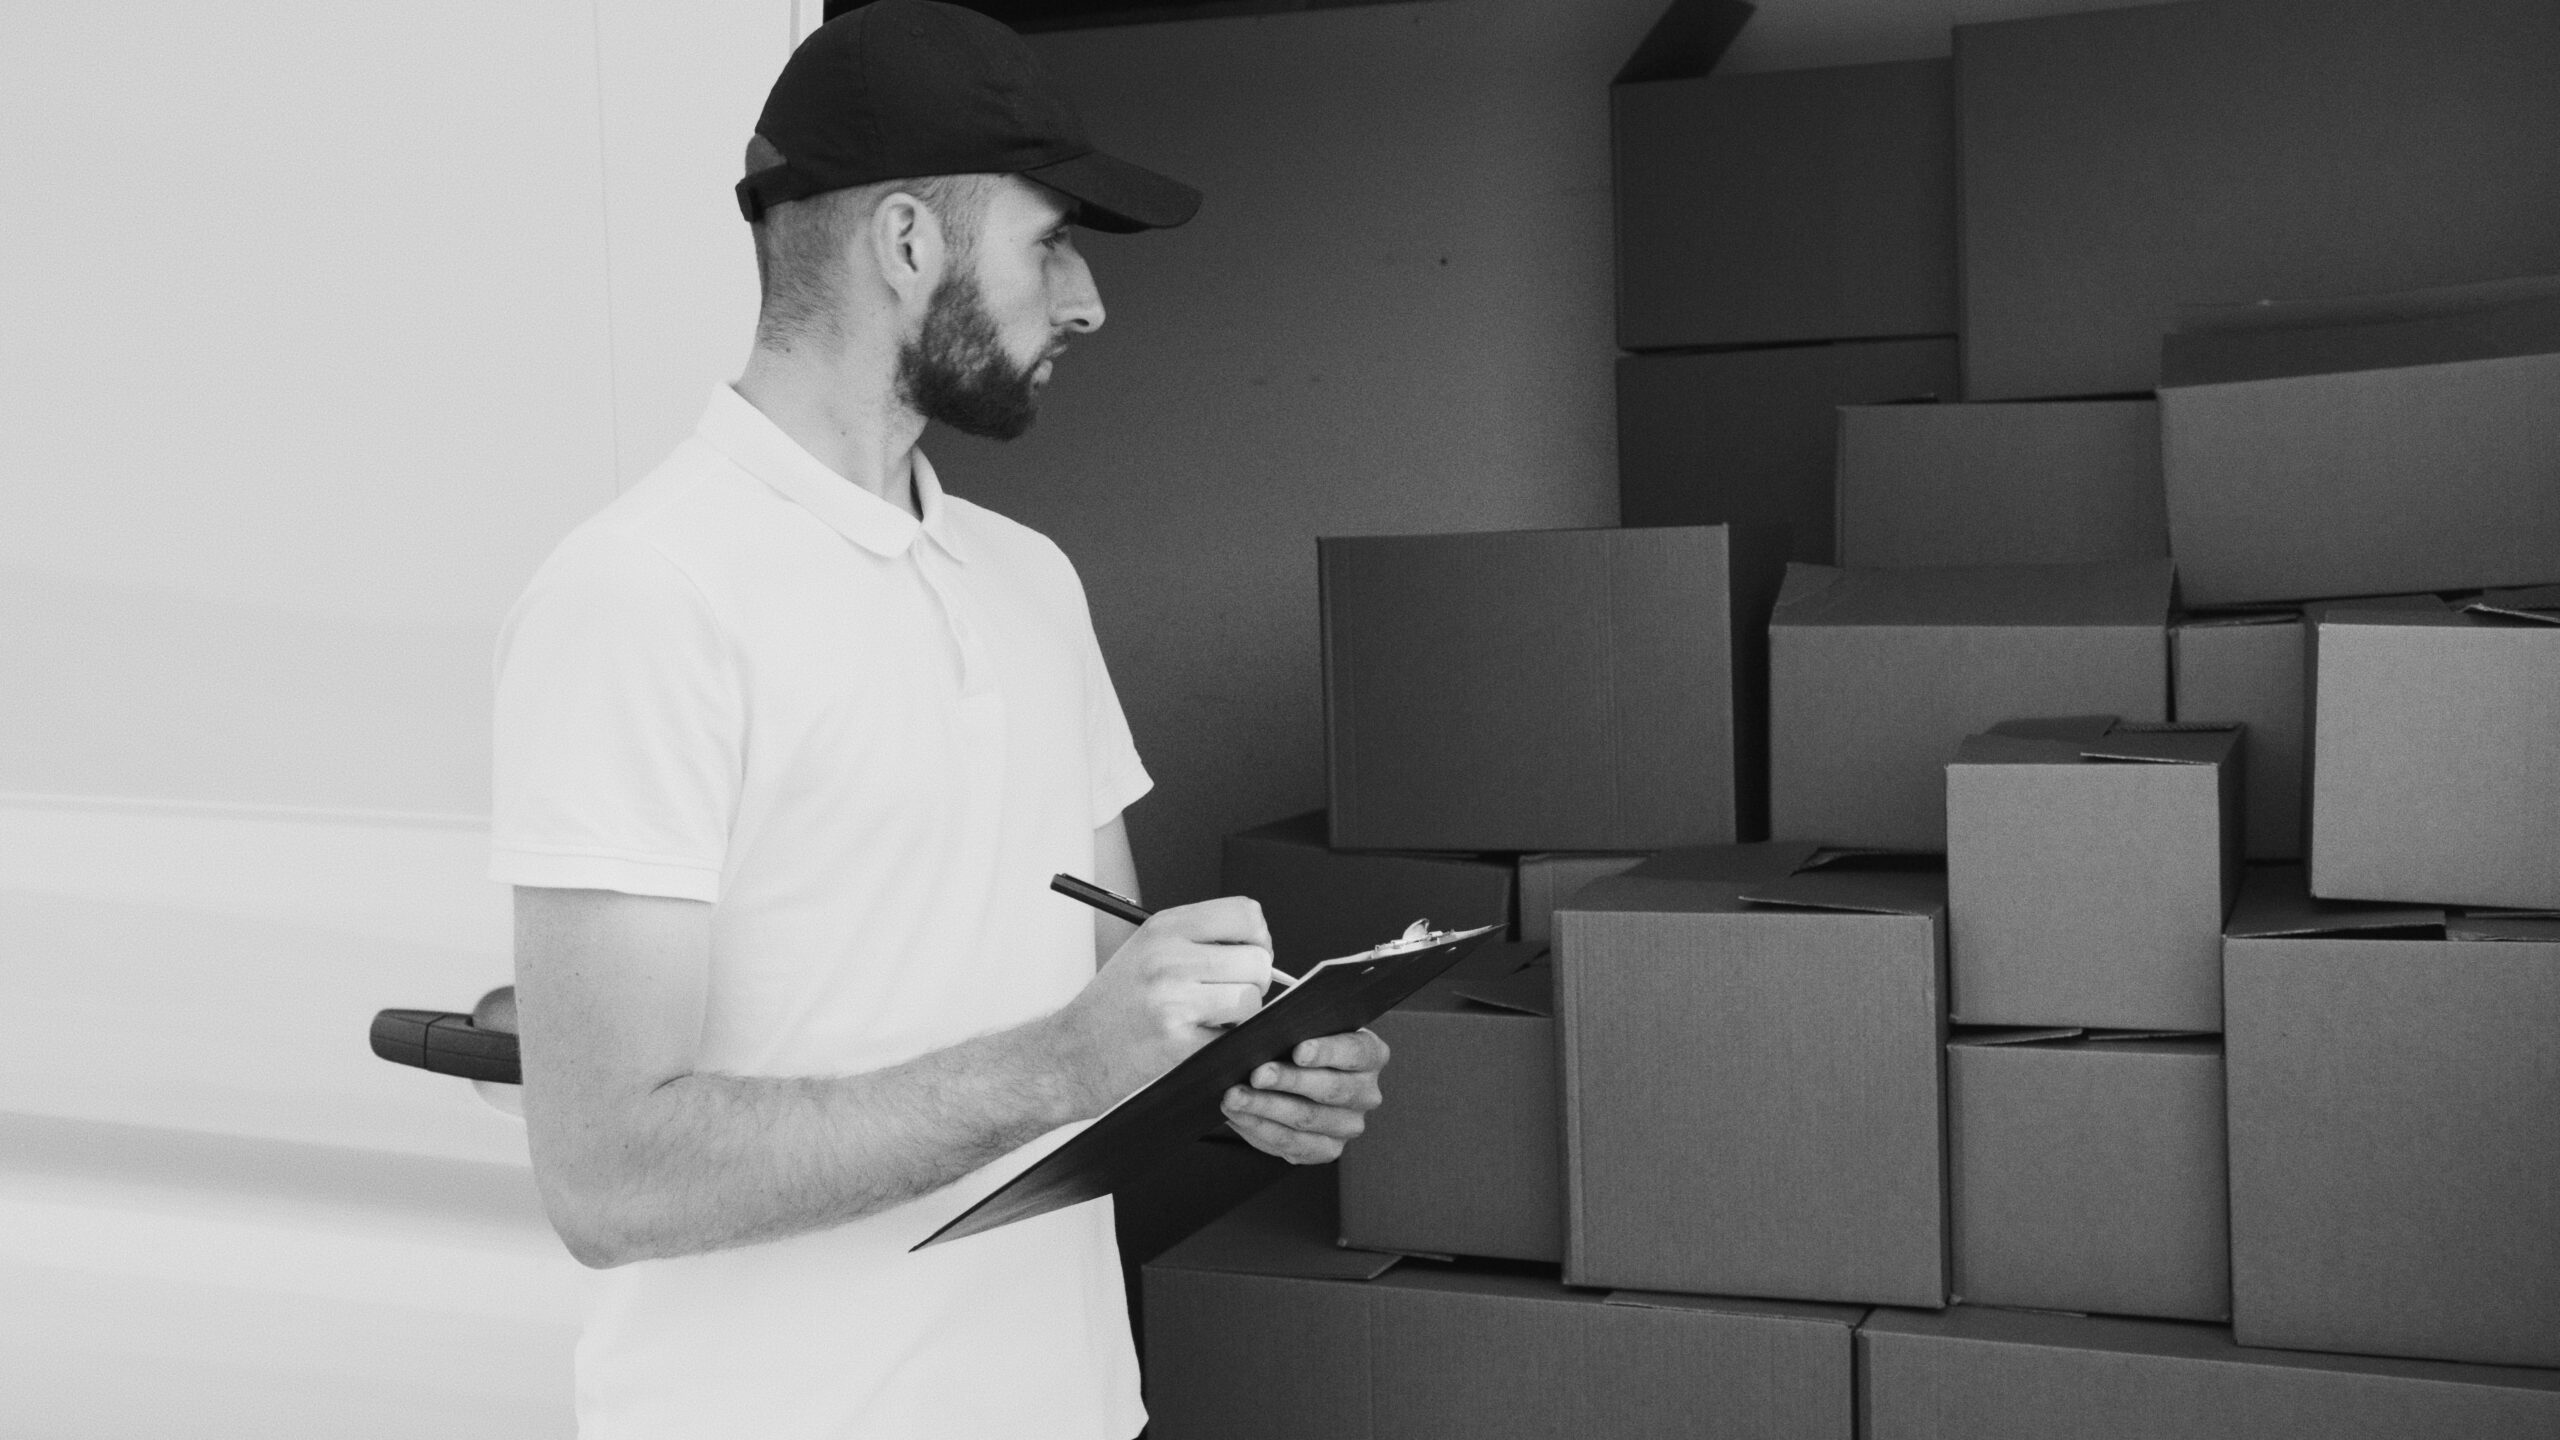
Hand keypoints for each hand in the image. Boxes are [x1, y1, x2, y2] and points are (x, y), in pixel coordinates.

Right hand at [1050, 897, 1273, 1113]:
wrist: (1071, 1052)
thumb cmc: (1114, 1003)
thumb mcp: (1147, 949)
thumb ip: (1200, 939)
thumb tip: (1260, 945)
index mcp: (1165, 928)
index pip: (1246, 914)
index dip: (1257, 938)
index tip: (1246, 954)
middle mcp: (1169, 959)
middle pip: (1257, 960)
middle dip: (1253, 982)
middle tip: (1228, 994)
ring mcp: (1173, 1002)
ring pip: (1251, 1001)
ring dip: (1241, 1016)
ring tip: (1210, 1018)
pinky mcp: (1178, 1044)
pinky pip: (1233, 1039)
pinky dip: (1225, 1044)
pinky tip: (1197, 1040)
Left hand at [1222, 1029, 1389, 1164]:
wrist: (1291, 1077)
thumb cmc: (1294, 1043)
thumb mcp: (1298, 1026)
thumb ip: (1288, 1025)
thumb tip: (1257, 1031)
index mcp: (1370, 1054)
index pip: (1355, 1051)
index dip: (1327, 1052)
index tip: (1298, 1051)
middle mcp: (1366, 1092)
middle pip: (1330, 1089)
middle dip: (1289, 1081)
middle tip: (1257, 1075)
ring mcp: (1349, 1125)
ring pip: (1307, 1119)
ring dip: (1265, 1108)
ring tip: (1234, 1097)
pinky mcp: (1327, 1149)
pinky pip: (1292, 1144)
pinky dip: (1259, 1128)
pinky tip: (1237, 1116)